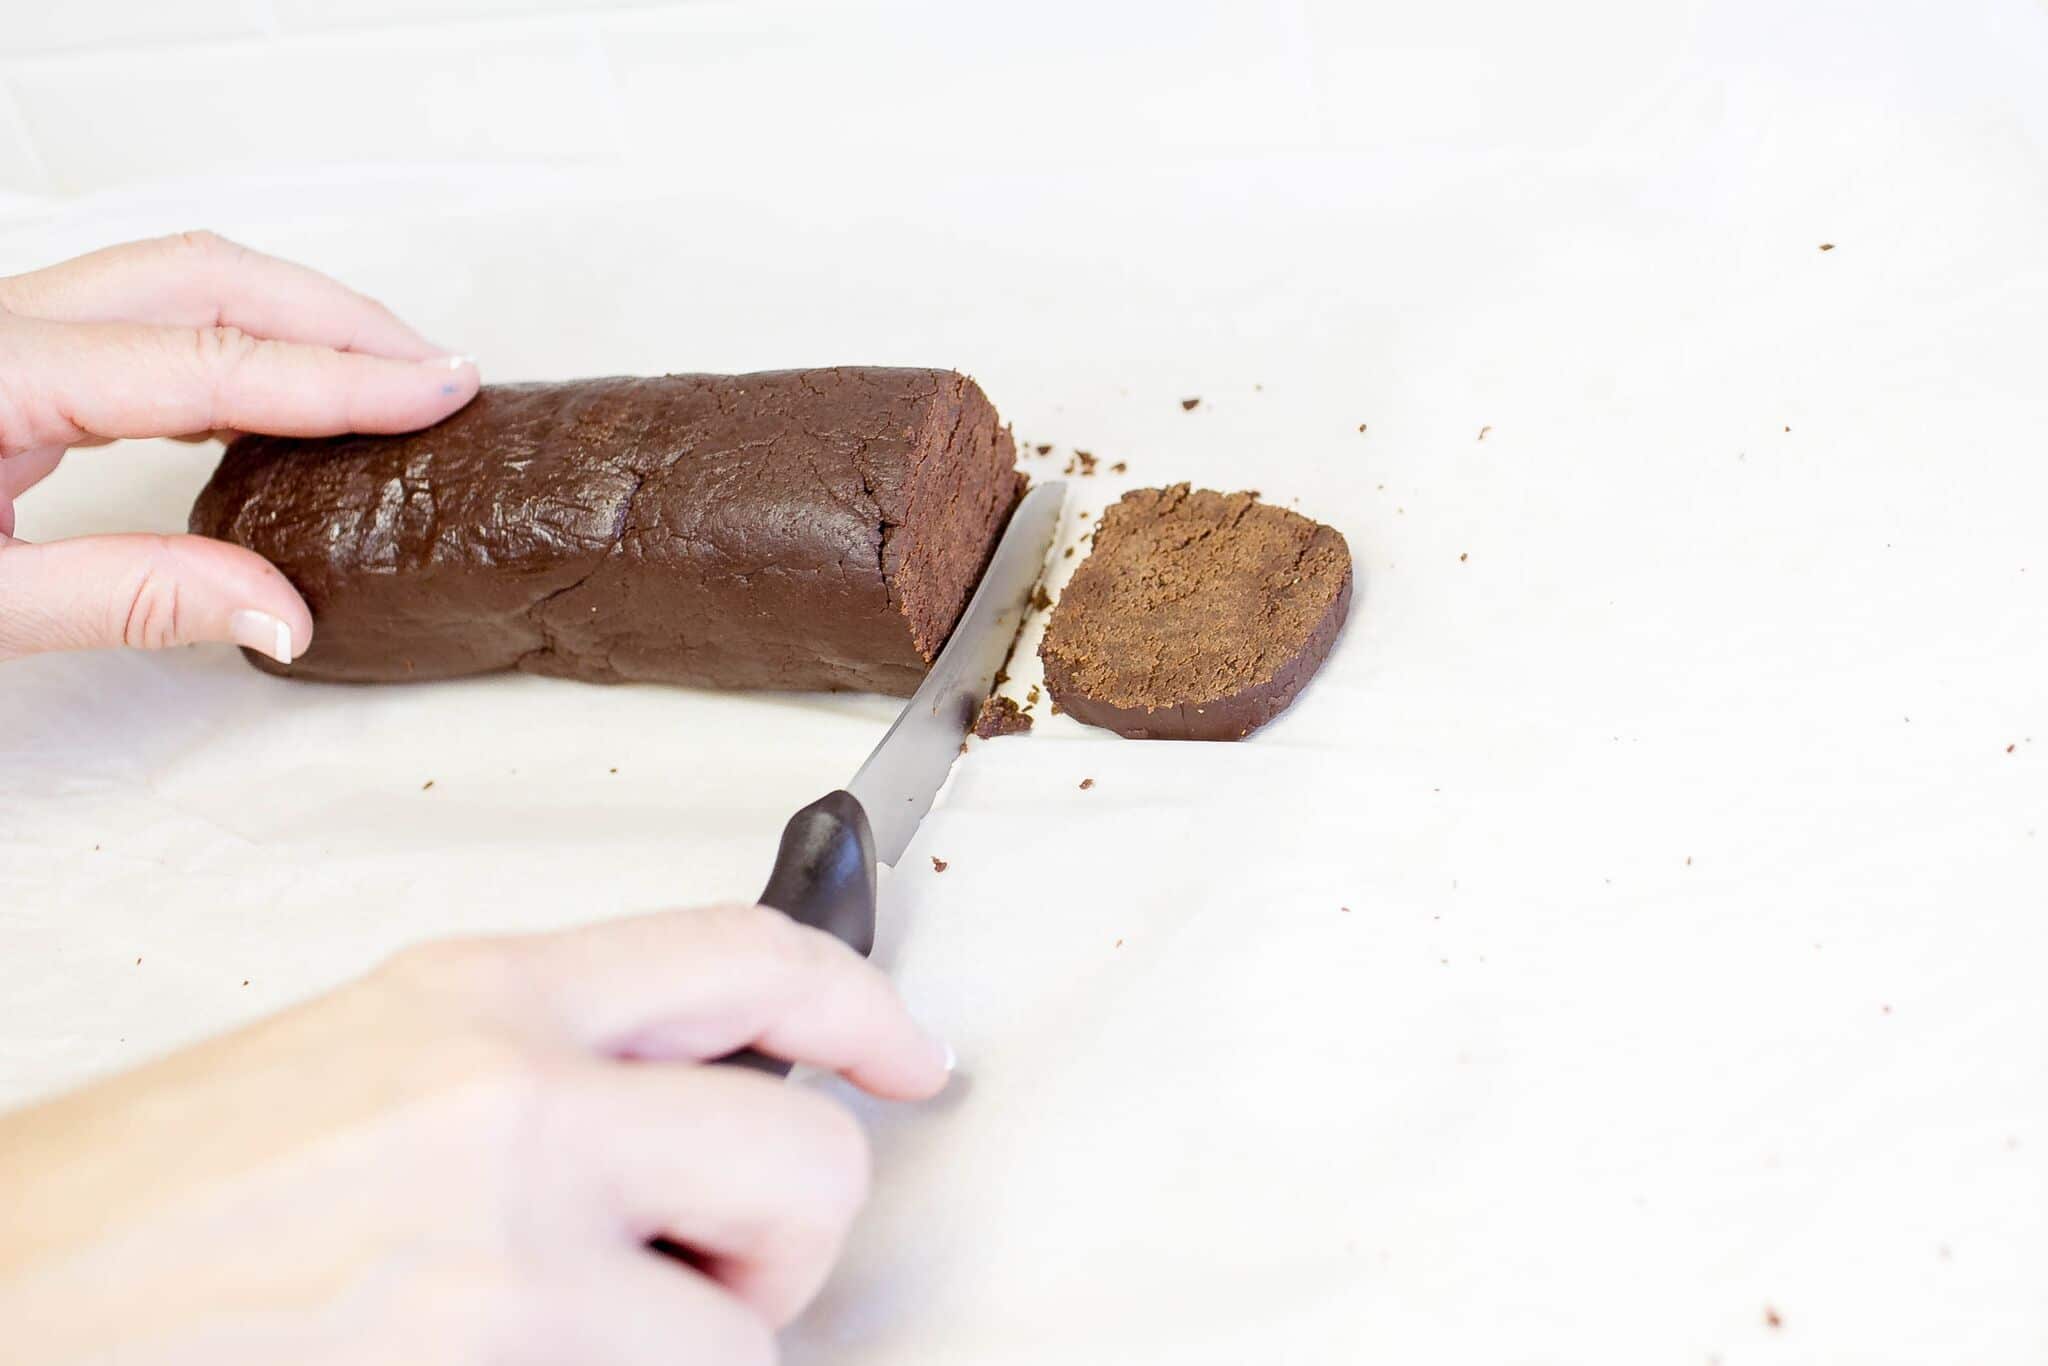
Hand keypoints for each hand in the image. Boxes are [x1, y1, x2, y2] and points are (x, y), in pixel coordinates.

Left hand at [0, 230, 479, 664]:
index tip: (440, 390)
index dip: (342, 377)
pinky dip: (242, 341)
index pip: (210, 356)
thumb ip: (130, 599)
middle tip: (440, 372)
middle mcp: (8, 321)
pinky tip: (290, 392)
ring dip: (298, 320)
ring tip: (388, 376)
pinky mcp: (15, 351)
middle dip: (340, 319)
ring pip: (181, 281)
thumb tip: (282, 612)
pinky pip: (148, 315)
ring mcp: (12, 326)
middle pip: (209, 278)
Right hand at [0, 904, 950, 1361]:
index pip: (747, 955)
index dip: (866, 1004)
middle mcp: (505, 1108)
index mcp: (475, 998)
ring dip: (678, 1353)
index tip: (915, 1060)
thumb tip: (695, 1097)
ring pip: (734, 1337)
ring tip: (544, 1343)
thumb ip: (545, 1061)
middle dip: (788, 1240)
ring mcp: (496, 1266)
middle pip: (806, 1159)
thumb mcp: (367, 1061)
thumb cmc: (140, 1209)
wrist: (7, 1301)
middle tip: (710, 1271)